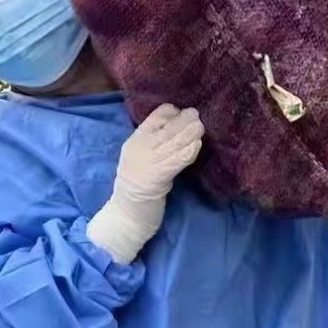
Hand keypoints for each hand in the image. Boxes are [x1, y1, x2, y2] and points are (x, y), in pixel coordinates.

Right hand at [87, 104, 203, 263]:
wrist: (127, 214)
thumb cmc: (136, 187)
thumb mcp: (140, 158)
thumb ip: (154, 144)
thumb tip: (177, 129)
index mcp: (135, 141)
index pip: (153, 118)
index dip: (170, 113)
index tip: (181, 113)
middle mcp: (140, 148)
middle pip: (166, 129)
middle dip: (183, 121)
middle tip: (197, 115)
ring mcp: (148, 162)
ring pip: (173, 143)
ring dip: (189, 133)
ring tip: (201, 127)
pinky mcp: (158, 176)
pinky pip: (176, 160)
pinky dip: (188, 152)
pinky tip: (197, 145)